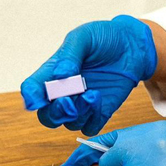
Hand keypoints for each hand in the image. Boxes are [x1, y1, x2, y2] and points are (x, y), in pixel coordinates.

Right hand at [20, 15, 157, 135]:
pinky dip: (92, 120)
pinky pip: (90, 128)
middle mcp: (64, 92)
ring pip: (69, 123)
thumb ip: (70, 55)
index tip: (38, 100)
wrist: (133, 46)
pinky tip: (99, 100)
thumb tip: (60, 76)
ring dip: (78, 114)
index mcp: (52, 73)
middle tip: (68, 100)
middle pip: (48, 116)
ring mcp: (82, 104)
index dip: (32, 97)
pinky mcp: (100, 112)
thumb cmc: (104, 38)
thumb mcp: (84, 37)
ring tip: (92, 93)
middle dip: (55, 113)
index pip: (32, 90)